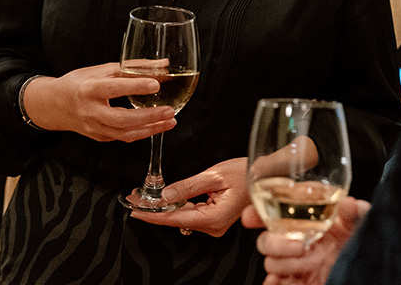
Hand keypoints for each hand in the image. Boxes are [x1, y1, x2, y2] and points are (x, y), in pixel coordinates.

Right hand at [23, 62, 176, 141]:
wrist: (56, 105)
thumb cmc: (79, 83)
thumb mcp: (102, 70)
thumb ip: (131, 68)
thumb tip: (161, 66)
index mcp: (88, 89)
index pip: (114, 88)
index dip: (136, 86)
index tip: (156, 84)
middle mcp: (90, 111)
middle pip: (121, 119)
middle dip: (148, 117)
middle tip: (169, 110)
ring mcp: (94, 127)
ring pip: (124, 133)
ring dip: (150, 129)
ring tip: (170, 121)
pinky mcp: (99, 137)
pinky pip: (123, 137)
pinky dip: (142, 132)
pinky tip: (155, 126)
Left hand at [130, 157, 249, 236]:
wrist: (266, 175)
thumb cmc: (246, 173)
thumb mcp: (214, 176)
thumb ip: (187, 187)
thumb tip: (166, 196)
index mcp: (213, 218)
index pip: (175, 218)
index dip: (153, 214)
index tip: (136, 211)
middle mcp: (214, 226)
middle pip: (177, 220)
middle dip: (155, 210)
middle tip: (135, 201)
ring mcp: (215, 225)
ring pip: (182, 217)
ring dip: (165, 208)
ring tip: (144, 199)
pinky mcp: (215, 219)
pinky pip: (191, 214)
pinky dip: (177, 207)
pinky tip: (165, 200)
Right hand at [241, 198, 369, 284]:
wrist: (375, 274)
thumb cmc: (366, 245)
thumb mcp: (364, 225)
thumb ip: (356, 214)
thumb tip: (348, 204)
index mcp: (309, 222)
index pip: (275, 212)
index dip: (259, 212)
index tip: (252, 216)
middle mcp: (299, 241)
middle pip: (266, 239)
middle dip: (277, 242)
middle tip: (300, 245)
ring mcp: (298, 264)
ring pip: (271, 262)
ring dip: (288, 262)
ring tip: (313, 262)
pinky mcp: (300, 282)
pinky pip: (276, 283)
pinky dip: (274, 283)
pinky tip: (280, 282)